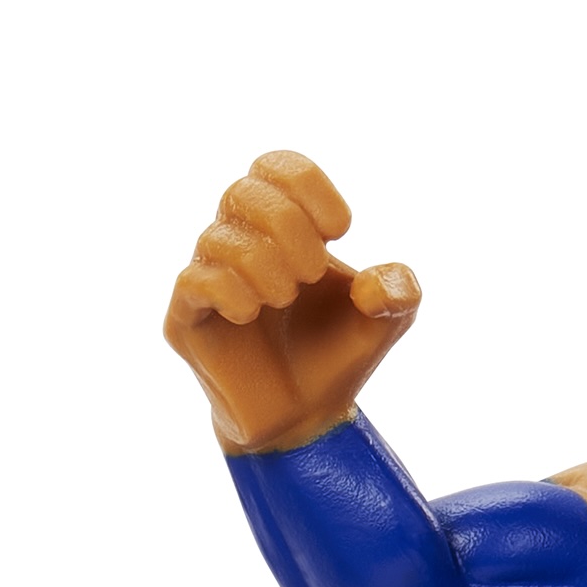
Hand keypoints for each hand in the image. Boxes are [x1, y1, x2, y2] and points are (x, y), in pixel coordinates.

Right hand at [164, 150, 423, 454]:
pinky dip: (230, 291)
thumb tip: (369, 288)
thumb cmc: (338, 355)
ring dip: (263, 263)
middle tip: (311, 272)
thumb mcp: (391, 319)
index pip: (275, 167)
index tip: (340, 231)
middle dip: (286, 224)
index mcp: (283, 229)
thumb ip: (400, 290)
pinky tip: (251, 314)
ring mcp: (207, 281)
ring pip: (218, 237)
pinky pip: (194, 281)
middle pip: (244, 191)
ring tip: (283, 297)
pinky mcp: (185, 320)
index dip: (308, 186)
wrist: (304, 419)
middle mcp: (239, 245)